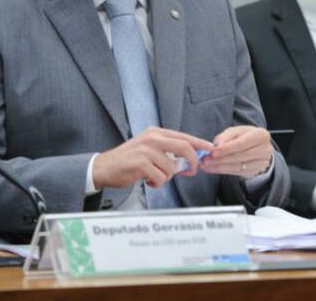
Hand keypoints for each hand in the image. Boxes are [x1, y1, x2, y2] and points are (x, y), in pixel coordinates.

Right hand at [92, 127, 213, 189]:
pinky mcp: (141, 163)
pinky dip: (157, 182)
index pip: (184, 136)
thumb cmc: (128, 161)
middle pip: (184, 147)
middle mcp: (152, 138)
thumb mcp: (149, 149)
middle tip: (192, 171)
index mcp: (156, 132)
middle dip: (193, 161)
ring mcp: (146, 150)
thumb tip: (190, 161)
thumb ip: (168, 151)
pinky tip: (148, 180)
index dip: (199, 143)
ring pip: (172, 167)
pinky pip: (161, 177)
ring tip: (154, 176)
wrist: (104, 167)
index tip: (211, 149)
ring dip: (166, 177)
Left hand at [200, 125, 272, 178]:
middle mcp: (265, 150)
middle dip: (220, 159)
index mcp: (261, 135)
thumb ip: (226, 137)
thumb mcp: (235, 131)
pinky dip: (223, 171)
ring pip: (238, 166)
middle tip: (205, 160)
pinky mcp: (256, 171)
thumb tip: (217, 146)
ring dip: (219, 167)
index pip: (241, 144)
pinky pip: (237, 172)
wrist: (256, 145)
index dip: (226, 149)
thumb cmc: (244, 136)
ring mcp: (262, 163)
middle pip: (239, 156)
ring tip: (206, 165)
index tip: (212, 152)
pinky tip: (212, 169)